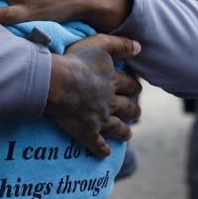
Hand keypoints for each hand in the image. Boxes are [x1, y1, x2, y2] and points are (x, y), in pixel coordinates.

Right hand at [45, 34, 141, 156]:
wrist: (57, 83)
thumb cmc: (76, 61)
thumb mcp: (100, 44)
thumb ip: (120, 44)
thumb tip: (139, 47)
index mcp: (112, 81)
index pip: (130, 85)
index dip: (134, 86)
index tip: (137, 88)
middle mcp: (110, 102)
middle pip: (128, 108)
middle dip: (133, 110)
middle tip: (136, 112)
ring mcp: (99, 119)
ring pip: (117, 128)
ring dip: (124, 132)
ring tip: (128, 134)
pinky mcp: (87, 132)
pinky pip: (97, 144)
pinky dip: (102, 150)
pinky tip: (105, 154)